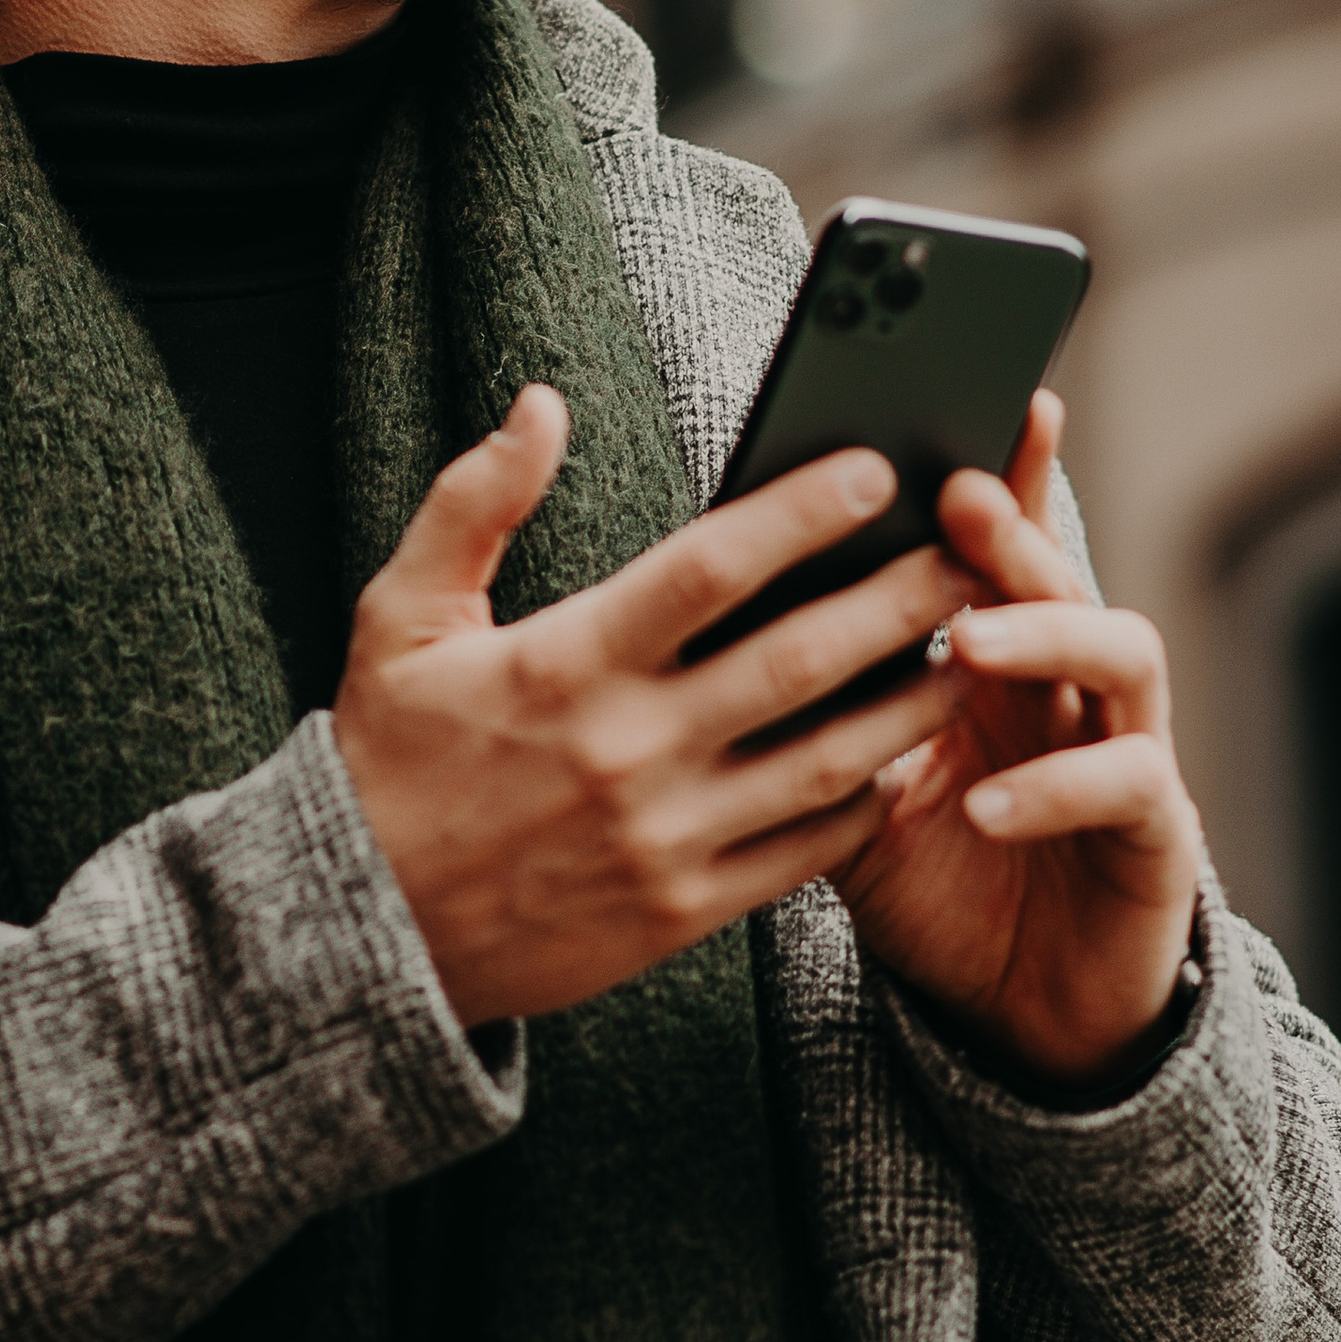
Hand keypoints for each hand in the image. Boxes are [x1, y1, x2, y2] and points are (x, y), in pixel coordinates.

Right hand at [333, 386, 966, 1029]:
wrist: (366, 936)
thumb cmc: (387, 760)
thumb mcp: (398, 619)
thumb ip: (472, 504)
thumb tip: (541, 404)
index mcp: (563, 666)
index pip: (711, 570)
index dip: (802, 513)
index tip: (876, 469)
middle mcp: (627, 752)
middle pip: (798, 660)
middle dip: (898, 598)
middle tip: (969, 550)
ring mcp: (664, 838)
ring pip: (827, 760)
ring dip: (911, 700)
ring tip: (973, 648)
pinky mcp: (684, 910)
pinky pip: (806, 853)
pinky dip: (866, 801)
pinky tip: (903, 755)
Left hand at [832, 392, 1202, 1086]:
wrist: (1020, 1019)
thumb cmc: (938, 886)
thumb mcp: (858, 791)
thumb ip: (821, 709)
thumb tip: (720, 627)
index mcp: (1004, 665)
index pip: (1004, 551)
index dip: (1001, 475)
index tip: (971, 397)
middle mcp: (1075, 692)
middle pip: (1061, 579)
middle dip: (1014, 531)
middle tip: (956, 499)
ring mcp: (1129, 754)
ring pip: (1122, 656)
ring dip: (1046, 635)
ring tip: (971, 639)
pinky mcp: (1154, 837)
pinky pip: (1123, 788)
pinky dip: (1054, 788)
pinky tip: (986, 802)